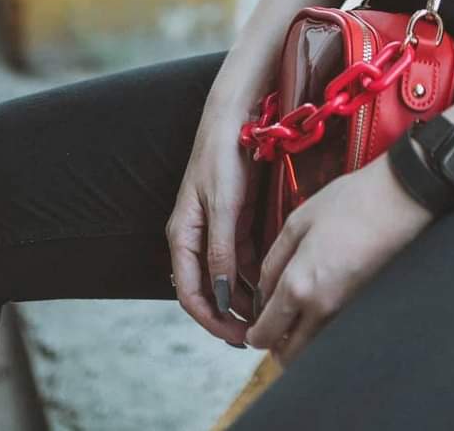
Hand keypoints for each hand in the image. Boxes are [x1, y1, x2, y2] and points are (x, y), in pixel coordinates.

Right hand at [165, 85, 265, 348]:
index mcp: (182, 236)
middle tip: (257, 333)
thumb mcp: (223, 206)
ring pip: (227, 277)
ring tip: (268, 313)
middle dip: (229, 315)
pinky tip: (271, 284)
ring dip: (243, 297)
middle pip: (208, 290)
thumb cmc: (222, 156)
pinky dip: (254, 274)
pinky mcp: (235, 219)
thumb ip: (221, 251)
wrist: (235, 117)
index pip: (190, 293)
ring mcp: (216, 229)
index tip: (235, 336)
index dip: (211, 319)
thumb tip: (220, 295)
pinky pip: (242, 257)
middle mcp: (196, 237)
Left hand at [244, 151, 436, 366]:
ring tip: (295, 312)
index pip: (266, 334)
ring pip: (313, 348)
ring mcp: (346, 311)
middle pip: (289, 356)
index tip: (253, 327)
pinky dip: (321, 330)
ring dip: (299, 340)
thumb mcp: (298, 221)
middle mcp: (322, 309)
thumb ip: (273, 260)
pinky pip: (333, 333)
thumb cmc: (349, 203)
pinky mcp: (364, 307)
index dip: (254, 335)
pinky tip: (319, 302)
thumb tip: (263, 290)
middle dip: (275, 345)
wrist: (399, 200)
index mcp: (299, 286)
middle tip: (272, 324)